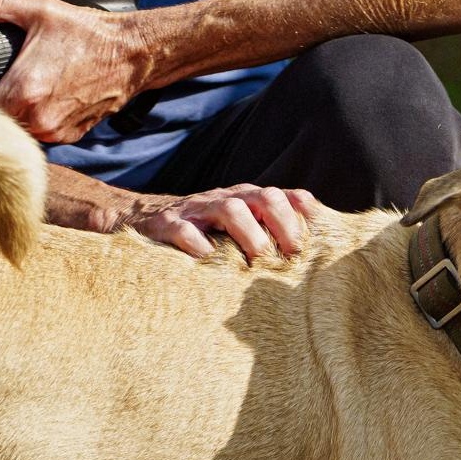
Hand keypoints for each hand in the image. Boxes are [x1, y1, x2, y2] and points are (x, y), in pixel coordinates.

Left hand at [0, 0, 149, 142]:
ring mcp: (57, 130)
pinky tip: (47, 100)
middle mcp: (39, 118)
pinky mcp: (72, 134)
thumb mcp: (40, 11)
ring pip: (22, 131)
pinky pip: (45, 134)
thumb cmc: (90, 35)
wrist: (131, 54)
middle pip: (0, 123)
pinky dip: (41, 121)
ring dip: (19, 116)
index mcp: (24, 91)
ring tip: (25, 91)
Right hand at [122, 184, 318, 259]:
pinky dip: (199, 246)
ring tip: (256, 261)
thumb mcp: (235, 228)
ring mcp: (196, 210)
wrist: (143, 219)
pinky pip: (185, 231)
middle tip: (291, 255)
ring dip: (248, 234)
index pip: (282, 196)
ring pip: (230, 210)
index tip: (316, 239)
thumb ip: (264, 234)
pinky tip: (209, 263)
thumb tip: (304, 257)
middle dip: (282, 224)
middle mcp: (225, 200)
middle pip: (262, 197)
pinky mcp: (167, 225)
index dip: (302, 212)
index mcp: (246, 200)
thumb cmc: (202, 232)